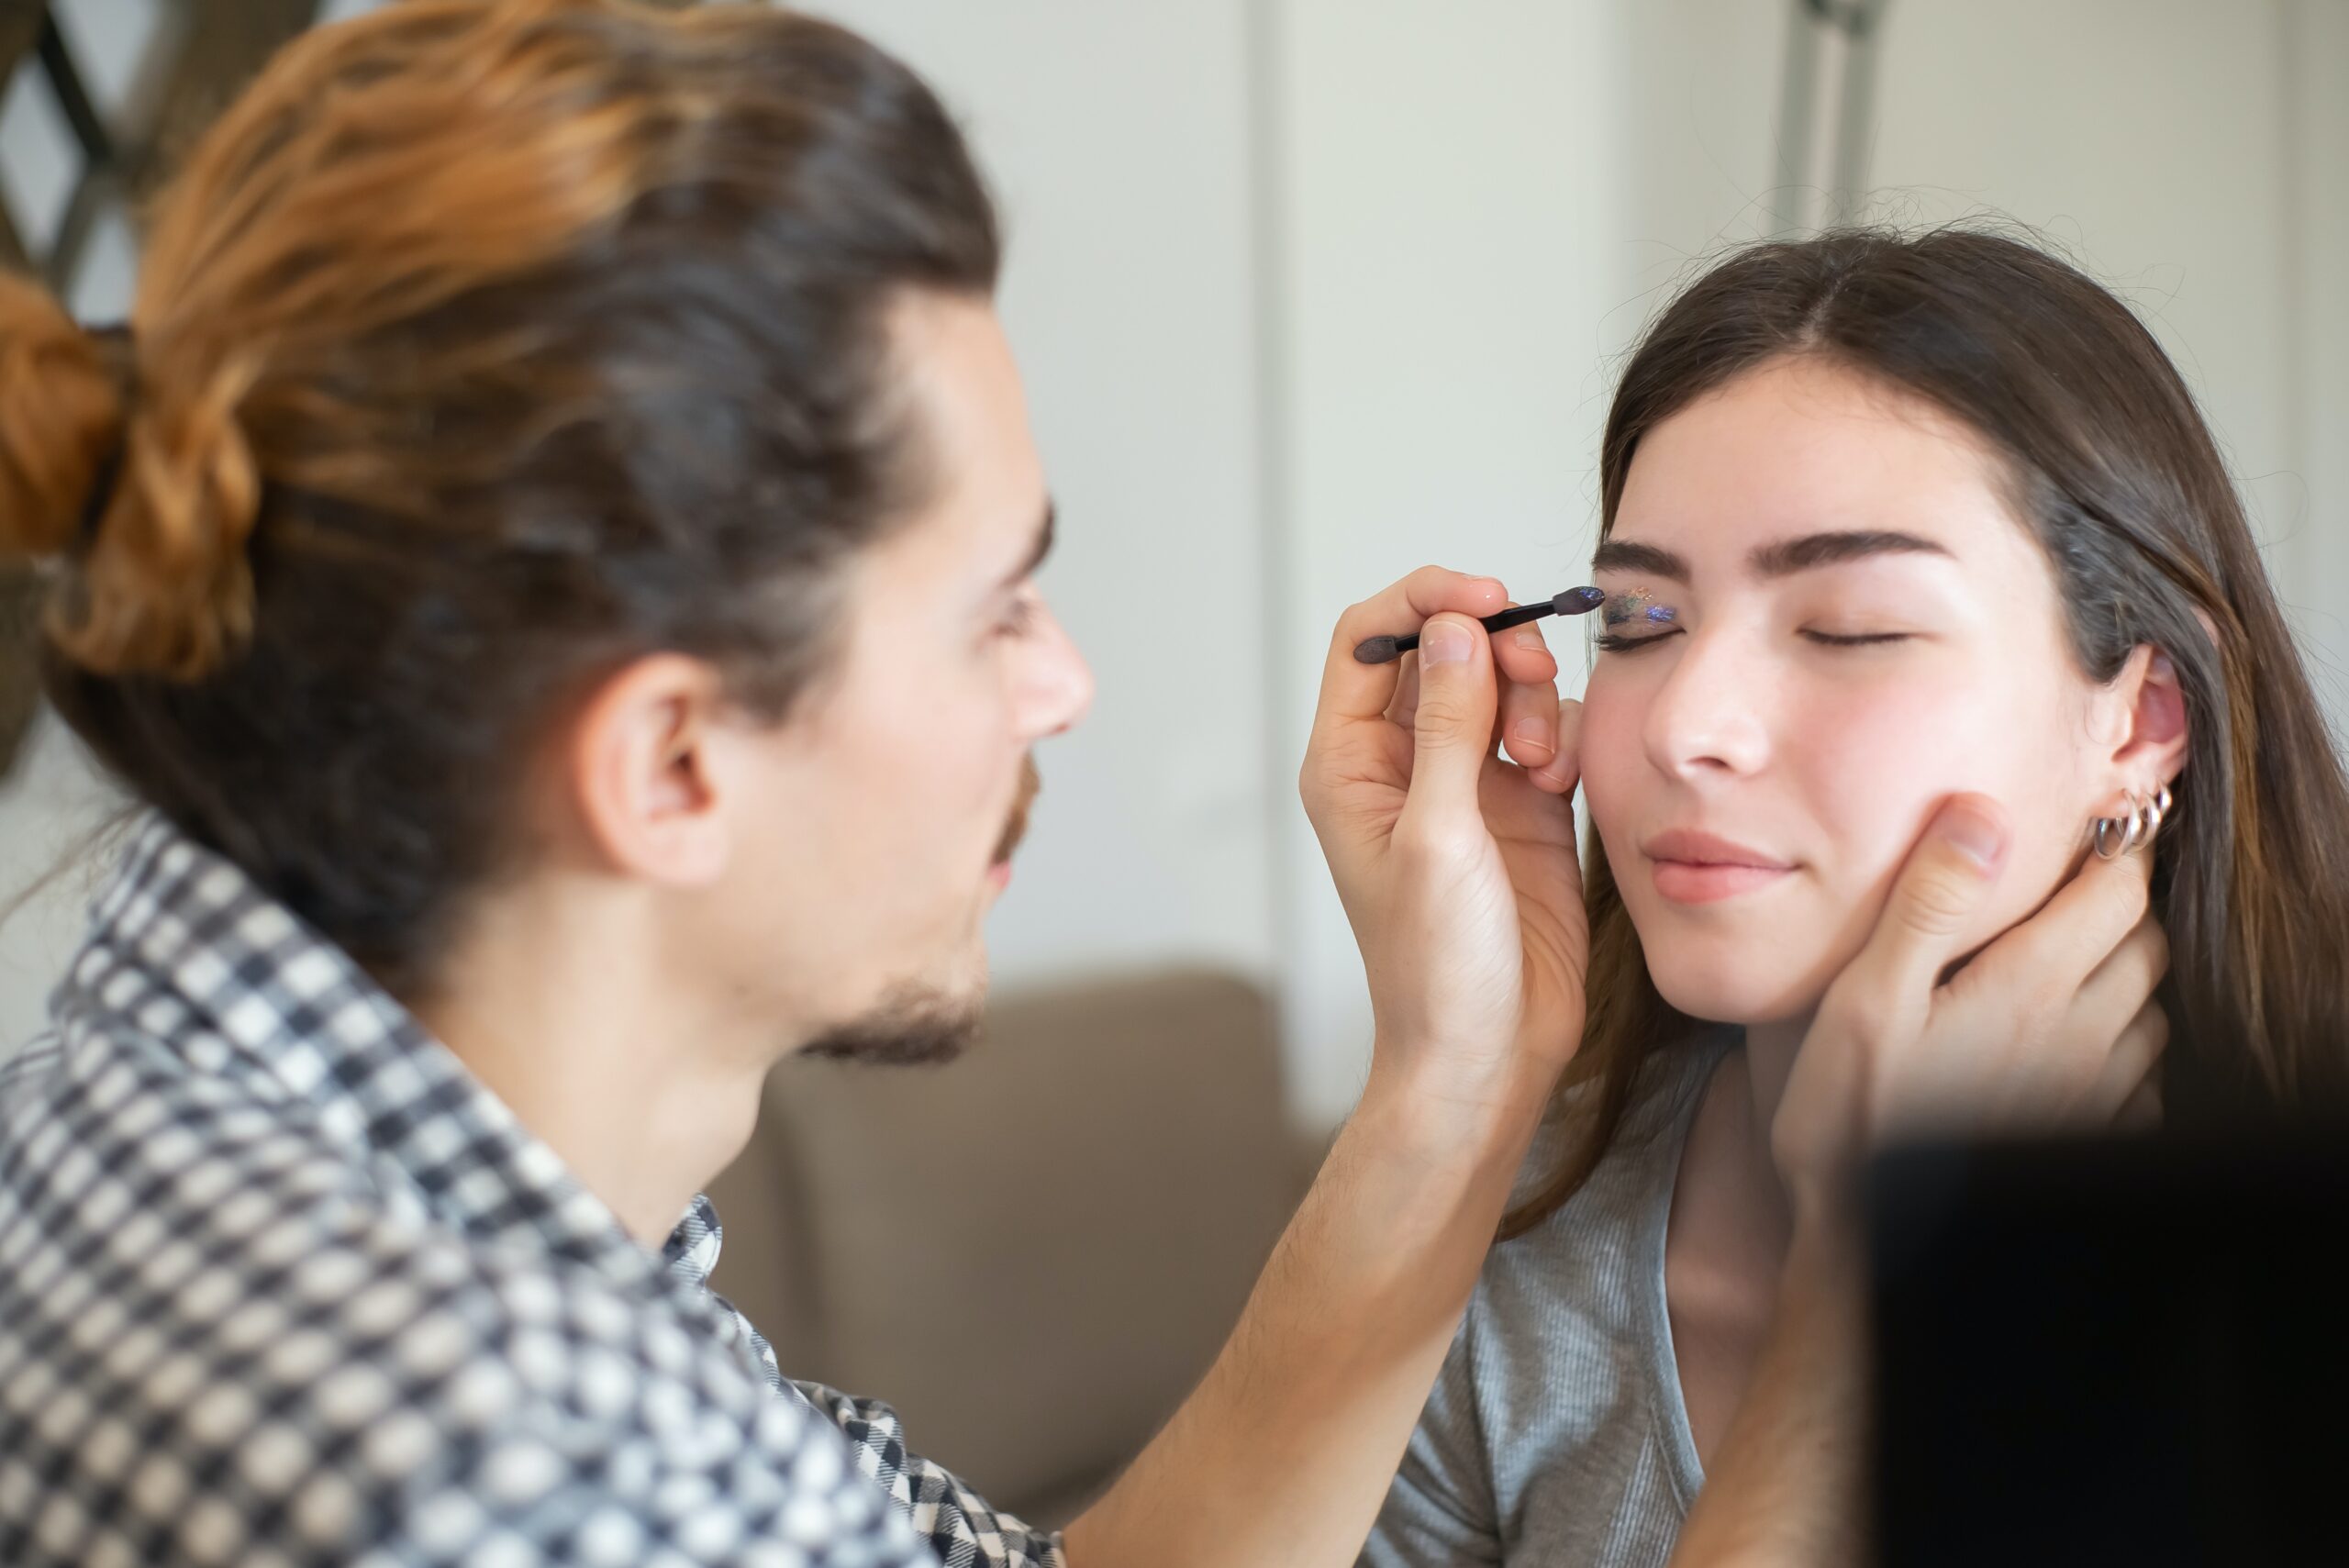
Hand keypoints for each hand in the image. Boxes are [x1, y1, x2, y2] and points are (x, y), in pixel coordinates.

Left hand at [1300, 568, 1587, 1125]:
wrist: (1488, 1053)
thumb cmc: (1436, 967)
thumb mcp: (1440, 836)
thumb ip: (1447, 726)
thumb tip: (1453, 631)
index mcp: (1348, 766)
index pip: (1370, 640)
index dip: (1425, 603)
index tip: (1488, 601)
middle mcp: (1400, 765)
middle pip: (1444, 653)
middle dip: (1495, 652)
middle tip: (1533, 680)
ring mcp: (1463, 784)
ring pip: (1500, 687)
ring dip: (1532, 701)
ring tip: (1542, 762)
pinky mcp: (1521, 807)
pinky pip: (1545, 731)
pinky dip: (1561, 738)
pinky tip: (1562, 780)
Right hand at [1772, 794, 2168, 1210]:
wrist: (1870, 1242)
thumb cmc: (1852, 1119)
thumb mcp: (1866, 999)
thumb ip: (1928, 905)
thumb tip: (1982, 817)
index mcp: (2029, 990)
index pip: (2118, 895)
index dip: (2115, 851)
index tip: (2089, 832)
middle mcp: (2081, 1040)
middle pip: (2148, 947)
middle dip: (2121, 910)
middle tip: (2069, 893)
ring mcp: (2093, 1097)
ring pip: (2152, 1012)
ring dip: (2125, 979)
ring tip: (2066, 968)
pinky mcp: (2089, 1141)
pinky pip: (2143, 1082)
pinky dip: (2123, 1051)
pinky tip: (2067, 1049)